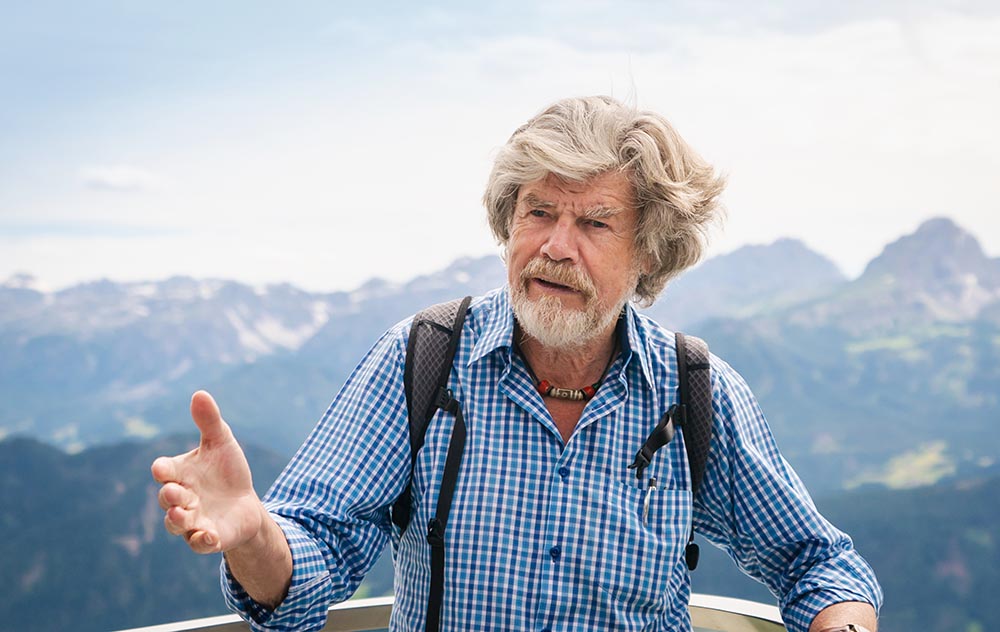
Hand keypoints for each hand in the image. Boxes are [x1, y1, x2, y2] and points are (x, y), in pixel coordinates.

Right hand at [151, 390, 264, 553]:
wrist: (245, 502)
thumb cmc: (226, 470)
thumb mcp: (221, 443)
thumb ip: (209, 422)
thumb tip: (199, 393)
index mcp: (180, 474)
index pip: (164, 471)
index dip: (162, 470)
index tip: (163, 468)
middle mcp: (181, 498)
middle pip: (167, 499)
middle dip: (170, 496)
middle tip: (178, 492)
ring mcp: (192, 520)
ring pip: (176, 524)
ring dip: (177, 520)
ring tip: (181, 514)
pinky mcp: (208, 538)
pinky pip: (198, 544)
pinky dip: (201, 541)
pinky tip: (209, 536)